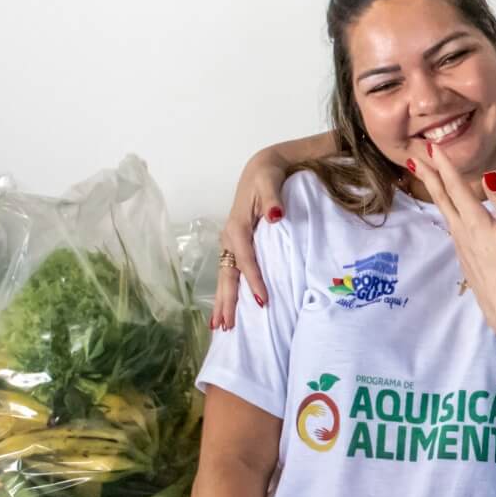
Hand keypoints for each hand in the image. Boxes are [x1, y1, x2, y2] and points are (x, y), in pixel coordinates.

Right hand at [212, 151, 290, 331]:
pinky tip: (225, 308)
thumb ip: (274, 199)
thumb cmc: (268, 176)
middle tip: (226, 327)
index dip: (254, 281)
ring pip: (225, 277)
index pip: (246, 260)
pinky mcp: (234, 246)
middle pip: (228, 275)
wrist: (261, 169)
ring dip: (222, 302)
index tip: (263, 302)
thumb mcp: (271, 182)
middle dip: (227, 301)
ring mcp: (230, 243)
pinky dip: (226, 291)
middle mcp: (229, 238)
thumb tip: (275, 216)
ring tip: (219, 327)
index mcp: (238, 227)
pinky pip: (230, 272)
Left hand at [410, 151, 495, 346]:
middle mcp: (462, 231)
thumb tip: (490, 174)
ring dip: (436, 192)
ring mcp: (461, 245)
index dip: (444, 166)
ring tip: (429, 178)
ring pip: (445, 211)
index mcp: (474, 221)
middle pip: (442, 198)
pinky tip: (453, 212)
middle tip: (417, 158)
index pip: (456, 187)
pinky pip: (453, 225)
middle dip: (430, 176)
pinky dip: (448, 210)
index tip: (432, 147)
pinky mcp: (466, 257)